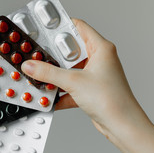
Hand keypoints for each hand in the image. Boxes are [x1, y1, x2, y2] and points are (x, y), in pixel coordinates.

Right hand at [21, 19, 147, 134]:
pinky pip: (71, 86)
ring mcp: (95, 75)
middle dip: (53, 55)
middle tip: (37, 55)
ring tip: (40, 76)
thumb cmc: (111, 99)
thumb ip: (49, 73)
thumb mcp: (74, 82)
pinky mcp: (91, 90)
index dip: (60, 27)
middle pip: (71, 50)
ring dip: (55, 75)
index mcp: (101, 48)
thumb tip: (31, 65)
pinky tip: (49, 97)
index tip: (43, 29)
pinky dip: (60, 91)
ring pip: (70, 69)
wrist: (122, 125)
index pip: (78, 27)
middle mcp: (99, 59)